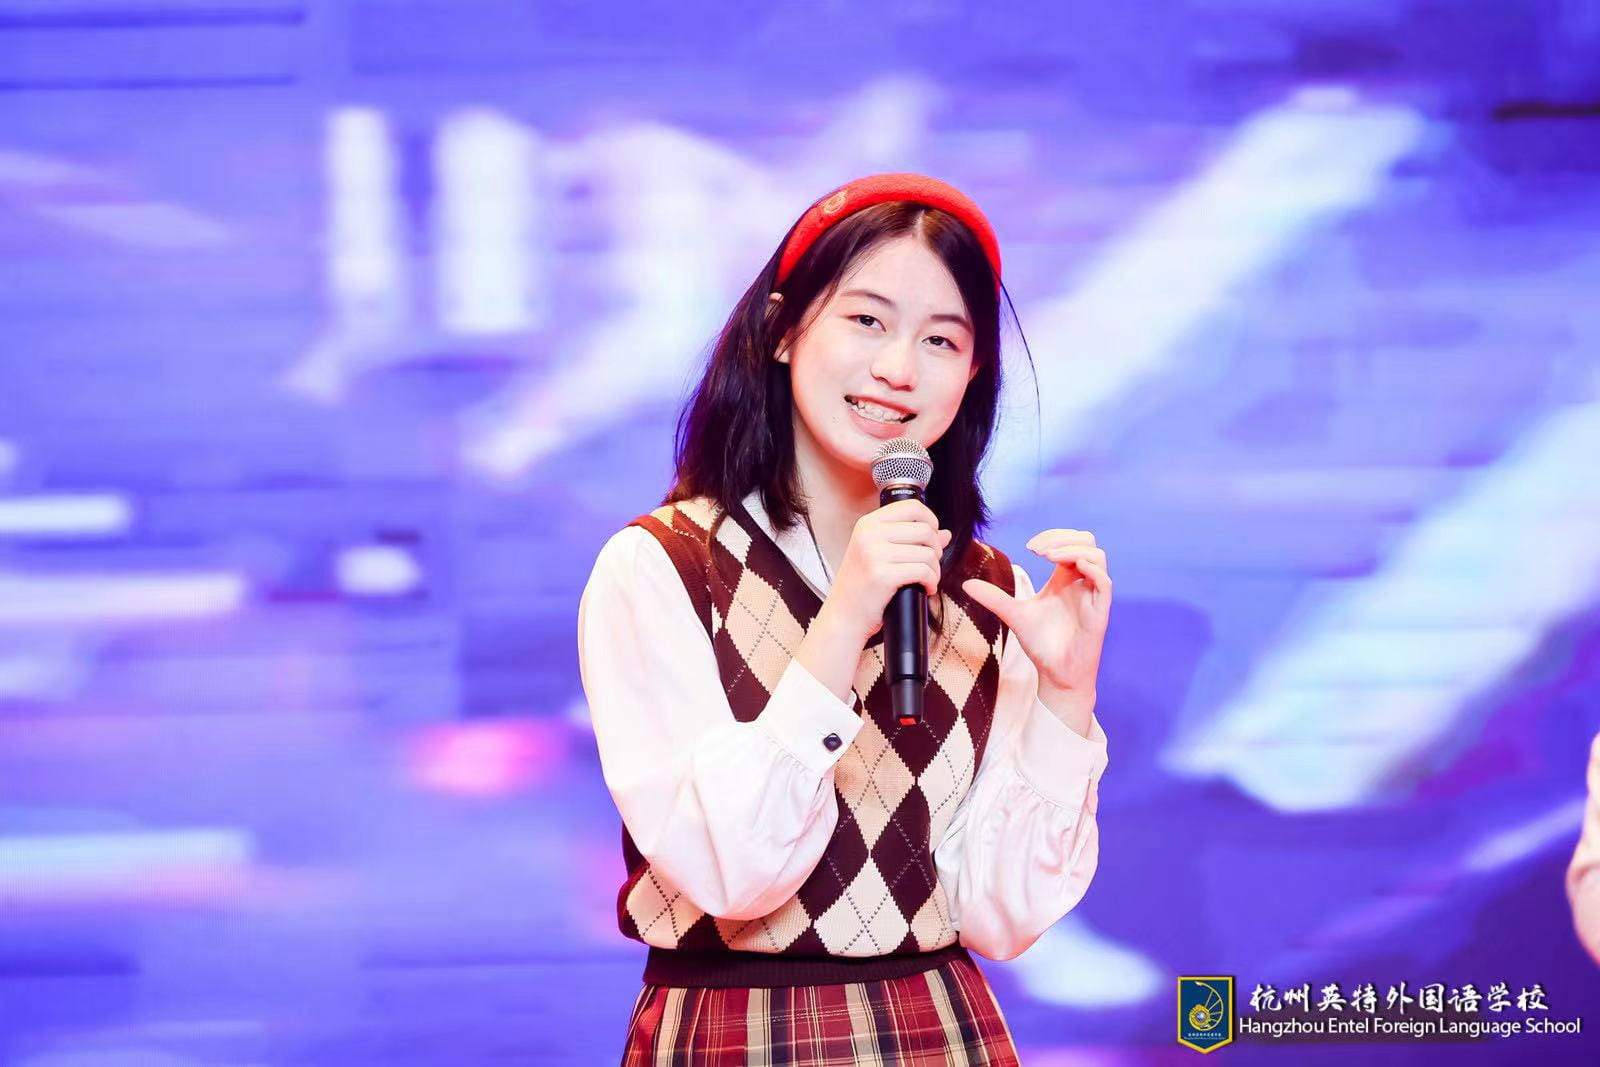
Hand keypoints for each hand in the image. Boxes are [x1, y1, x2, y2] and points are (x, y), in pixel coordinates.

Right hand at [828, 498, 951, 639]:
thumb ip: (911, 540)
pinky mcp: (883, 575)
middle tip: (930, 565)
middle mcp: (869, 534)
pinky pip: (923, 571)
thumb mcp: (880, 555)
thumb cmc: (862, 586)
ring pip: (928, 553)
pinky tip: (925, 588)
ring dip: (935, 570)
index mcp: (868, 524)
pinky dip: (931, 582)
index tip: (931, 539)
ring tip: (927, 580)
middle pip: (925, 530)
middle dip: (936, 550)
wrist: (844, 615)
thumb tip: (945, 533)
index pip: (912, 507)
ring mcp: (874, 554)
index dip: (931, 521)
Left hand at [961, 529, 1110, 697]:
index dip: (1052, 536)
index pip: (1067, 542)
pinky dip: (1092, 569)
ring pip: (1097, 557)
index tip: (1029, 546)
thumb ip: (994, 598)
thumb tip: (966, 585)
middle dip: (1063, 538)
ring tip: (1049, 556)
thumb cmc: (1041, 644)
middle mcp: (1080, 582)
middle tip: (1037, 549)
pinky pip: (1105, 582)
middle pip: (1086, 542)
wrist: (1055, 674)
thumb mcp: (1014, 615)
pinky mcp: (1099, 612)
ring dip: (1074, 549)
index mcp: (1064, 578)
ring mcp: (1091, 595)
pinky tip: (1071, 568)